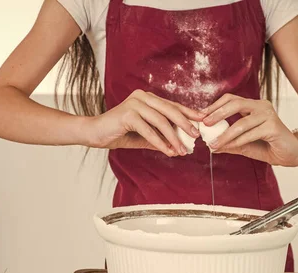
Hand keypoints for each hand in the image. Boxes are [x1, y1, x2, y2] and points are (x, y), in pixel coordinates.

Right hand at [88, 90, 202, 156]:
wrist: (94, 134)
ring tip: (182, 150)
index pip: (172, 105)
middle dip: (185, 124)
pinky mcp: (127, 114)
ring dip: (173, 137)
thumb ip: (161, 138)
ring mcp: (134, 104)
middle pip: (170, 110)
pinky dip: (159, 142)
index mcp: (148, 98)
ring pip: (160, 121)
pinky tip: (168, 151)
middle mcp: (142, 97)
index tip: (203, 120)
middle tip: (196, 136)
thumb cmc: (119, 133)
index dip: (189, 113)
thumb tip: (180, 147)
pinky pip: (148, 130)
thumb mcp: (144, 136)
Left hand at [200, 94, 297, 165]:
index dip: (215, 106)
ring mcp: (268, 115)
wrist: (292, 154)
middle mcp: (261, 106)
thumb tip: (211, 145)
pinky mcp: (273, 126)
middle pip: (235, 103)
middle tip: (204, 124)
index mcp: (253, 106)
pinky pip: (250, 134)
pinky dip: (237, 141)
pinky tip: (228, 147)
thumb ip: (229, 143)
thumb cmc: (269, 147)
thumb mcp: (245, 145)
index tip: (201, 117)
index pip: (231, 99)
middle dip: (217, 114)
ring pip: (241, 123)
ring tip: (213, 144)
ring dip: (225, 135)